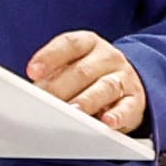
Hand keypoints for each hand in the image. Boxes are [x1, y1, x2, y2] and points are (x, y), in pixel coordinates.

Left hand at [28, 31, 149, 137]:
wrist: (128, 82)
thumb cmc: (89, 75)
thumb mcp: (70, 65)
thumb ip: (51, 74)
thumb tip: (30, 91)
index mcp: (89, 44)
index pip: (70, 45)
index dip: (50, 57)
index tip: (32, 71)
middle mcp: (108, 58)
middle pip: (82, 71)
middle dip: (60, 87)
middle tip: (42, 103)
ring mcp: (124, 78)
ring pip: (105, 87)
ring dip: (86, 101)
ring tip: (71, 111)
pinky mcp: (135, 100)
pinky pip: (127, 107)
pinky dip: (117, 115)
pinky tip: (106, 121)